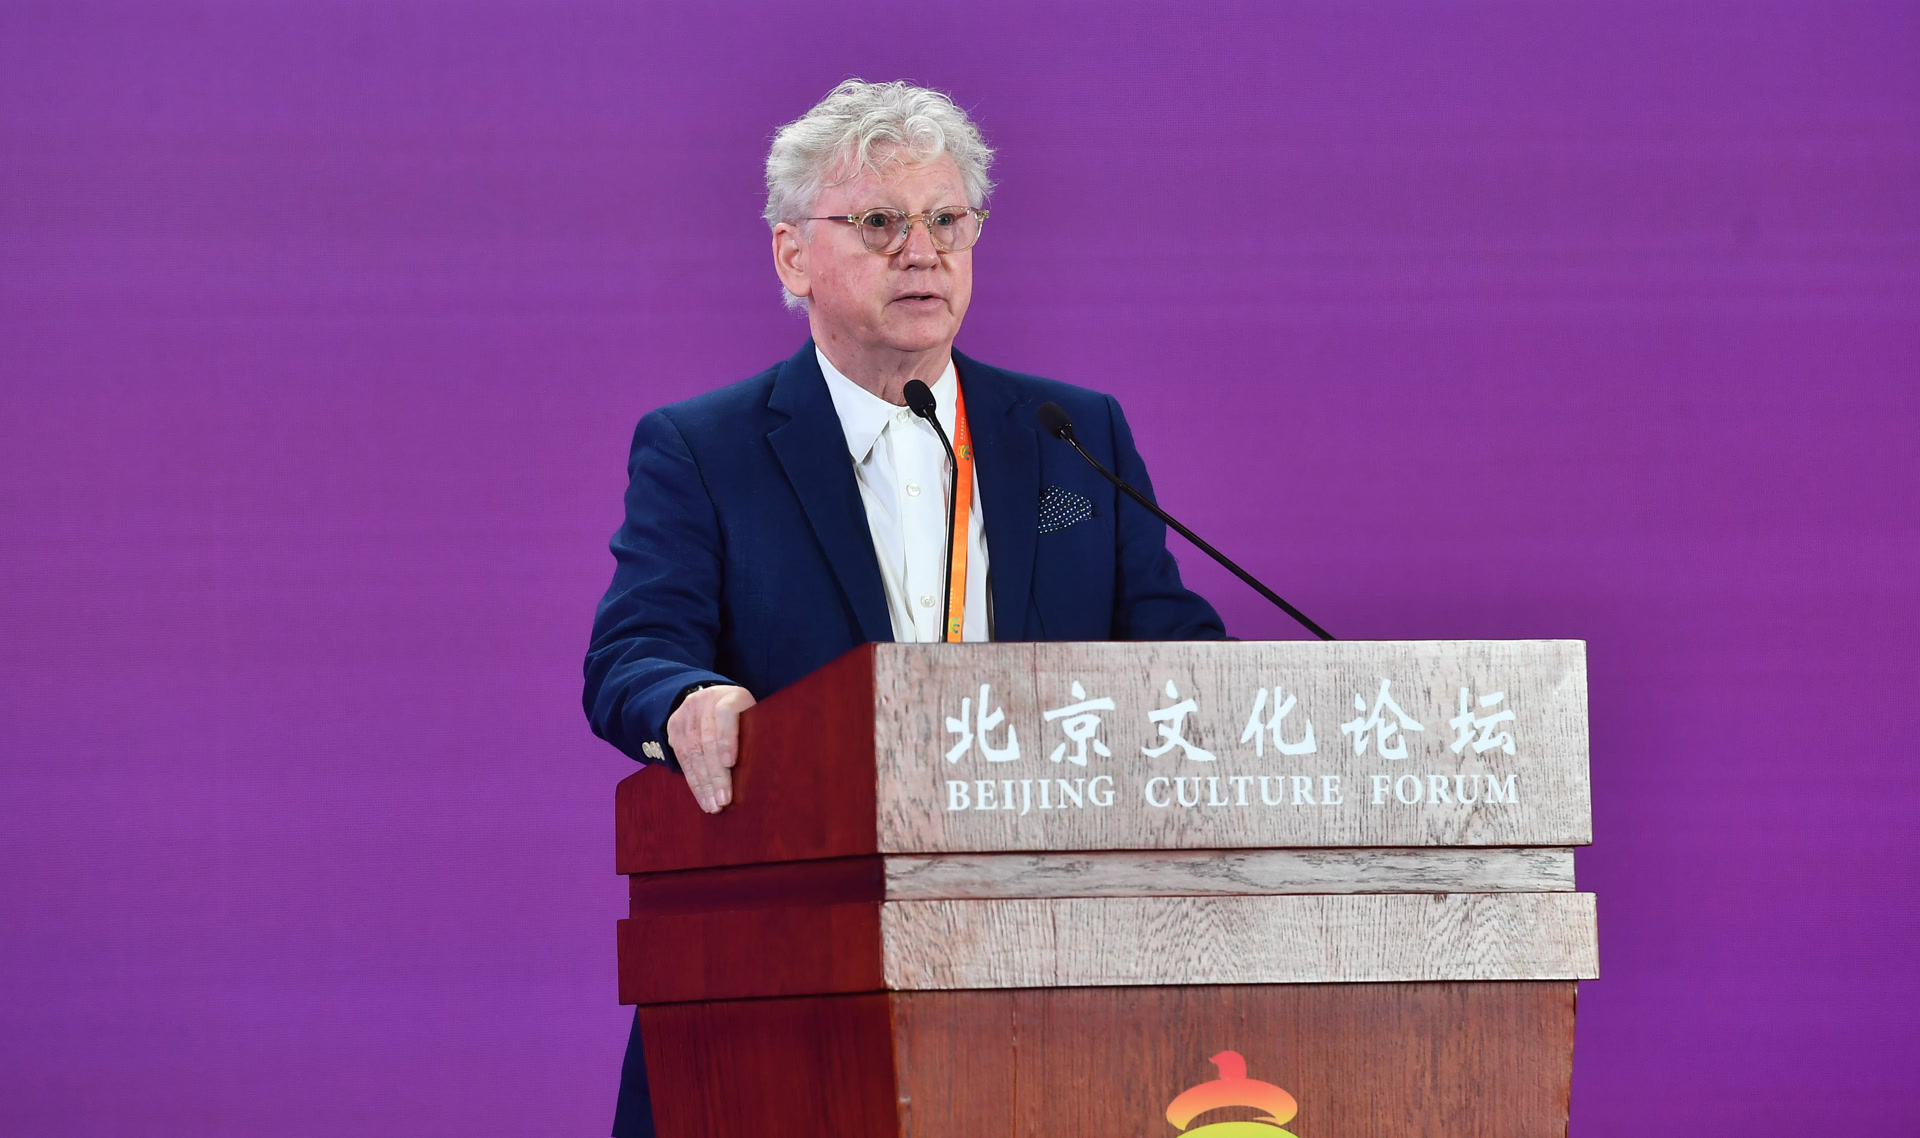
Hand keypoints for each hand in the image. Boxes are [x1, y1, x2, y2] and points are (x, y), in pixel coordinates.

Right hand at [665, 685, 755, 812]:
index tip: (730, 763)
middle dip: (716, 774)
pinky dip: (693, 782)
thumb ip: (754, 736)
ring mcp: (687, 713)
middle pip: (707, 740)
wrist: (713, 698)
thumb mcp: (754, 718)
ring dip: (704, 783)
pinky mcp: (674, 727)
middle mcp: (705, 700)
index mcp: (731, 695)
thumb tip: (760, 771)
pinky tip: (703, 797)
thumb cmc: (744, 717)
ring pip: (693, 752)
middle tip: (724, 799)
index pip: (726, 713)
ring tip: (714, 805)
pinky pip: (682, 758)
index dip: (727, 739)